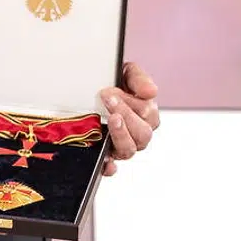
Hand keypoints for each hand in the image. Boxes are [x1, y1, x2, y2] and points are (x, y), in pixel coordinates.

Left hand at [98, 61, 160, 176]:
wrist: (89, 89)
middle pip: (142, 134)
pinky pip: (111, 167)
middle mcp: (137, 133)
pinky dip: (109, 167)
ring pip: (129, 150)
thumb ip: (138, 79)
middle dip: (125, 115)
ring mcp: (122, 145)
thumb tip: (151, 91)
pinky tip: (106, 163)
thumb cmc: (112, 83)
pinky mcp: (106, 155)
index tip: (110, 92)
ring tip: (110, 120)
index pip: (148, 114)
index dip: (130, 104)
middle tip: (107, 100)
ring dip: (120, 135)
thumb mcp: (125, 74)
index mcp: (146, 115)